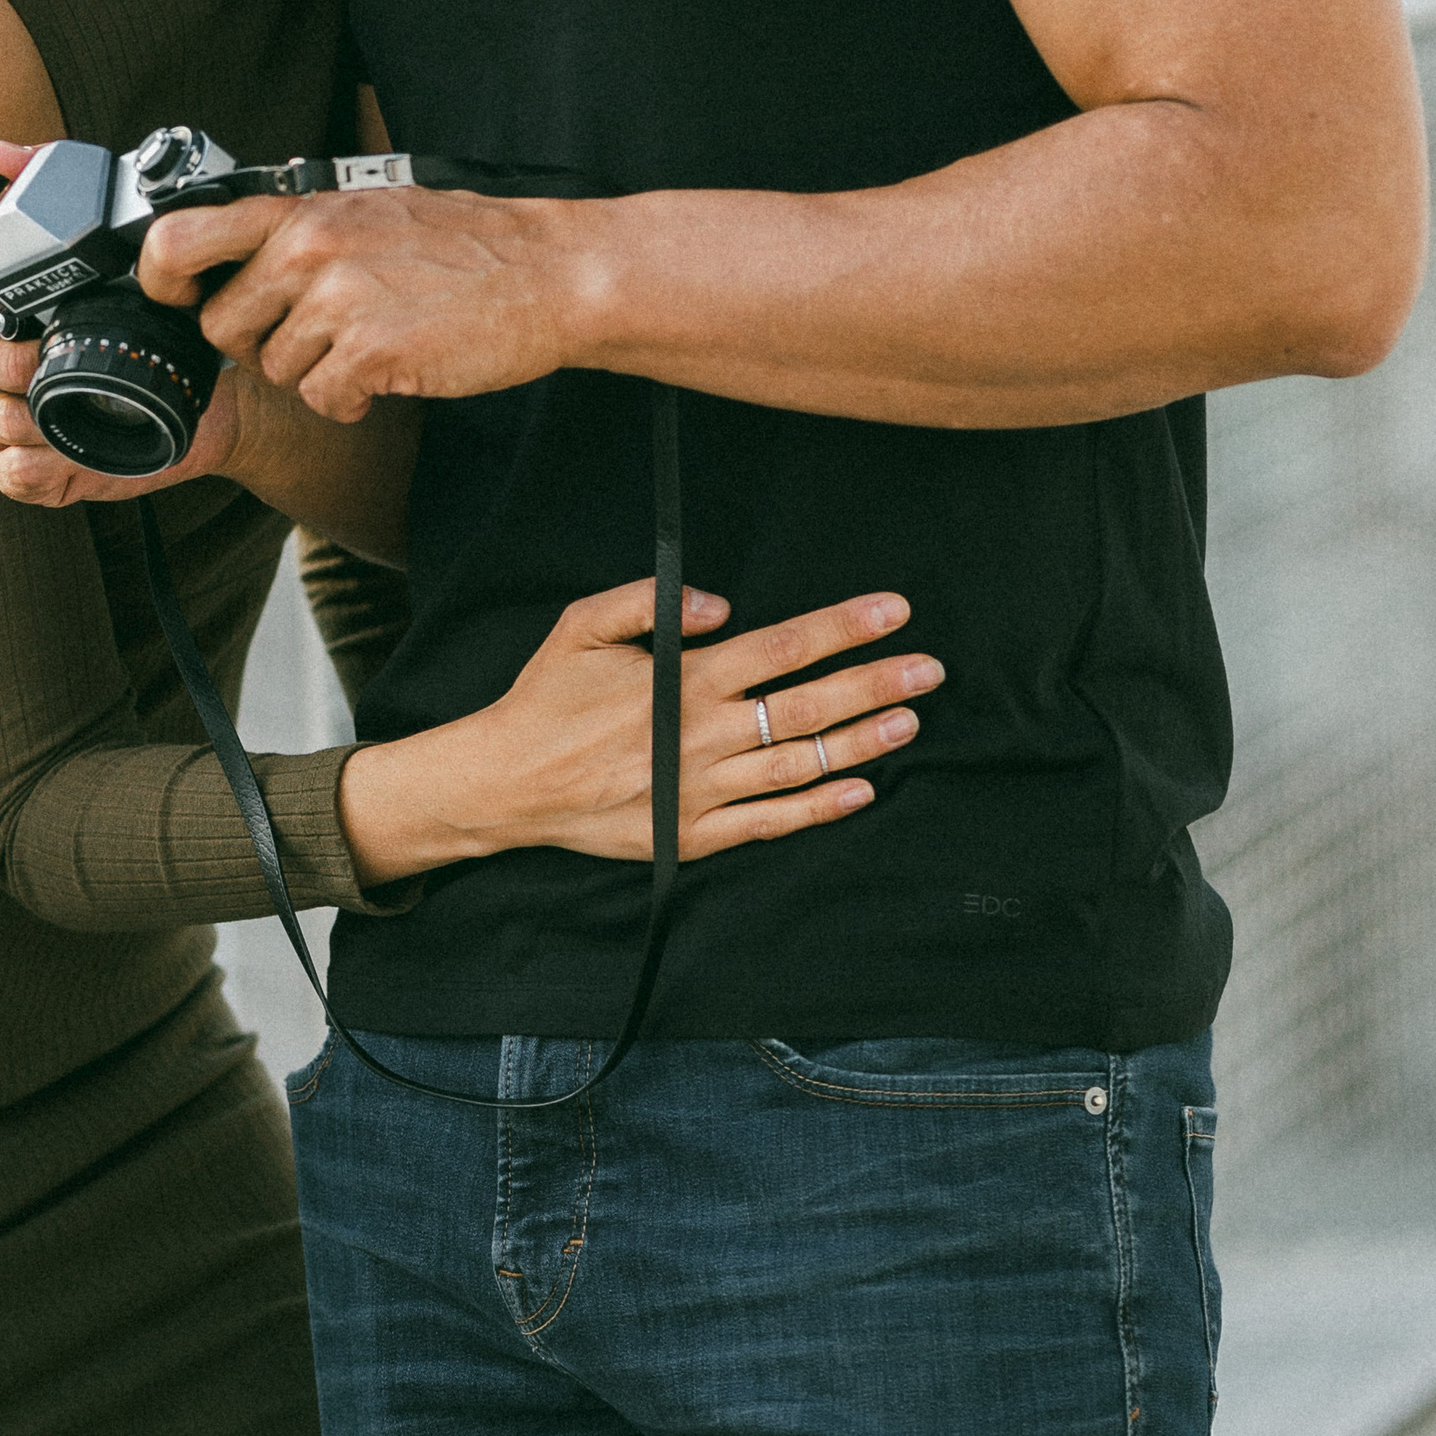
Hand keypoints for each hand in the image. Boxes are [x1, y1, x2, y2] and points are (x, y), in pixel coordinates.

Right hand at [0, 145, 257, 509]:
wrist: (203, 385)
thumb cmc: (142, 308)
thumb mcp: (102, 232)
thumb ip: (41, 177)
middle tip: (39, 354)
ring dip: (23, 411)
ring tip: (69, 396)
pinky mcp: (27, 465)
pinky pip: (11, 470)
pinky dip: (43, 461)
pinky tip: (74, 444)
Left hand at [136, 187, 589, 421]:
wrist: (550, 273)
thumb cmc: (469, 245)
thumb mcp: (372, 209)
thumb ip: (303, 230)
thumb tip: (243, 256)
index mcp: (303, 210)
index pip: (180, 238)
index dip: (162, 279)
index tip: (177, 298)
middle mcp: (308, 249)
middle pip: (222, 326)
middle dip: (259, 343)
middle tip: (317, 334)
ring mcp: (337, 302)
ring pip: (275, 369)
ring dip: (317, 371)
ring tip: (372, 342)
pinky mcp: (368, 353)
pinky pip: (322, 400)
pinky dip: (352, 399)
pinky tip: (390, 370)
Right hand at [338, 588, 940, 882]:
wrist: (506, 783)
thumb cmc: (544, 698)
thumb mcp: (580, 626)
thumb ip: (646, 602)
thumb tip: (717, 605)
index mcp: (681, 681)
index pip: (782, 648)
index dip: (843, 628)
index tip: (893, 610)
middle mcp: (701, 736)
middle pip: (807, 705)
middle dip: (875, 683)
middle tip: (929, 668)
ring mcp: (700, 790)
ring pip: (800, 764)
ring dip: (861, 742)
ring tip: (910, 722)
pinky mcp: (692, 834)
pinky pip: (770, 823)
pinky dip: (819, 808)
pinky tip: (861, 790)